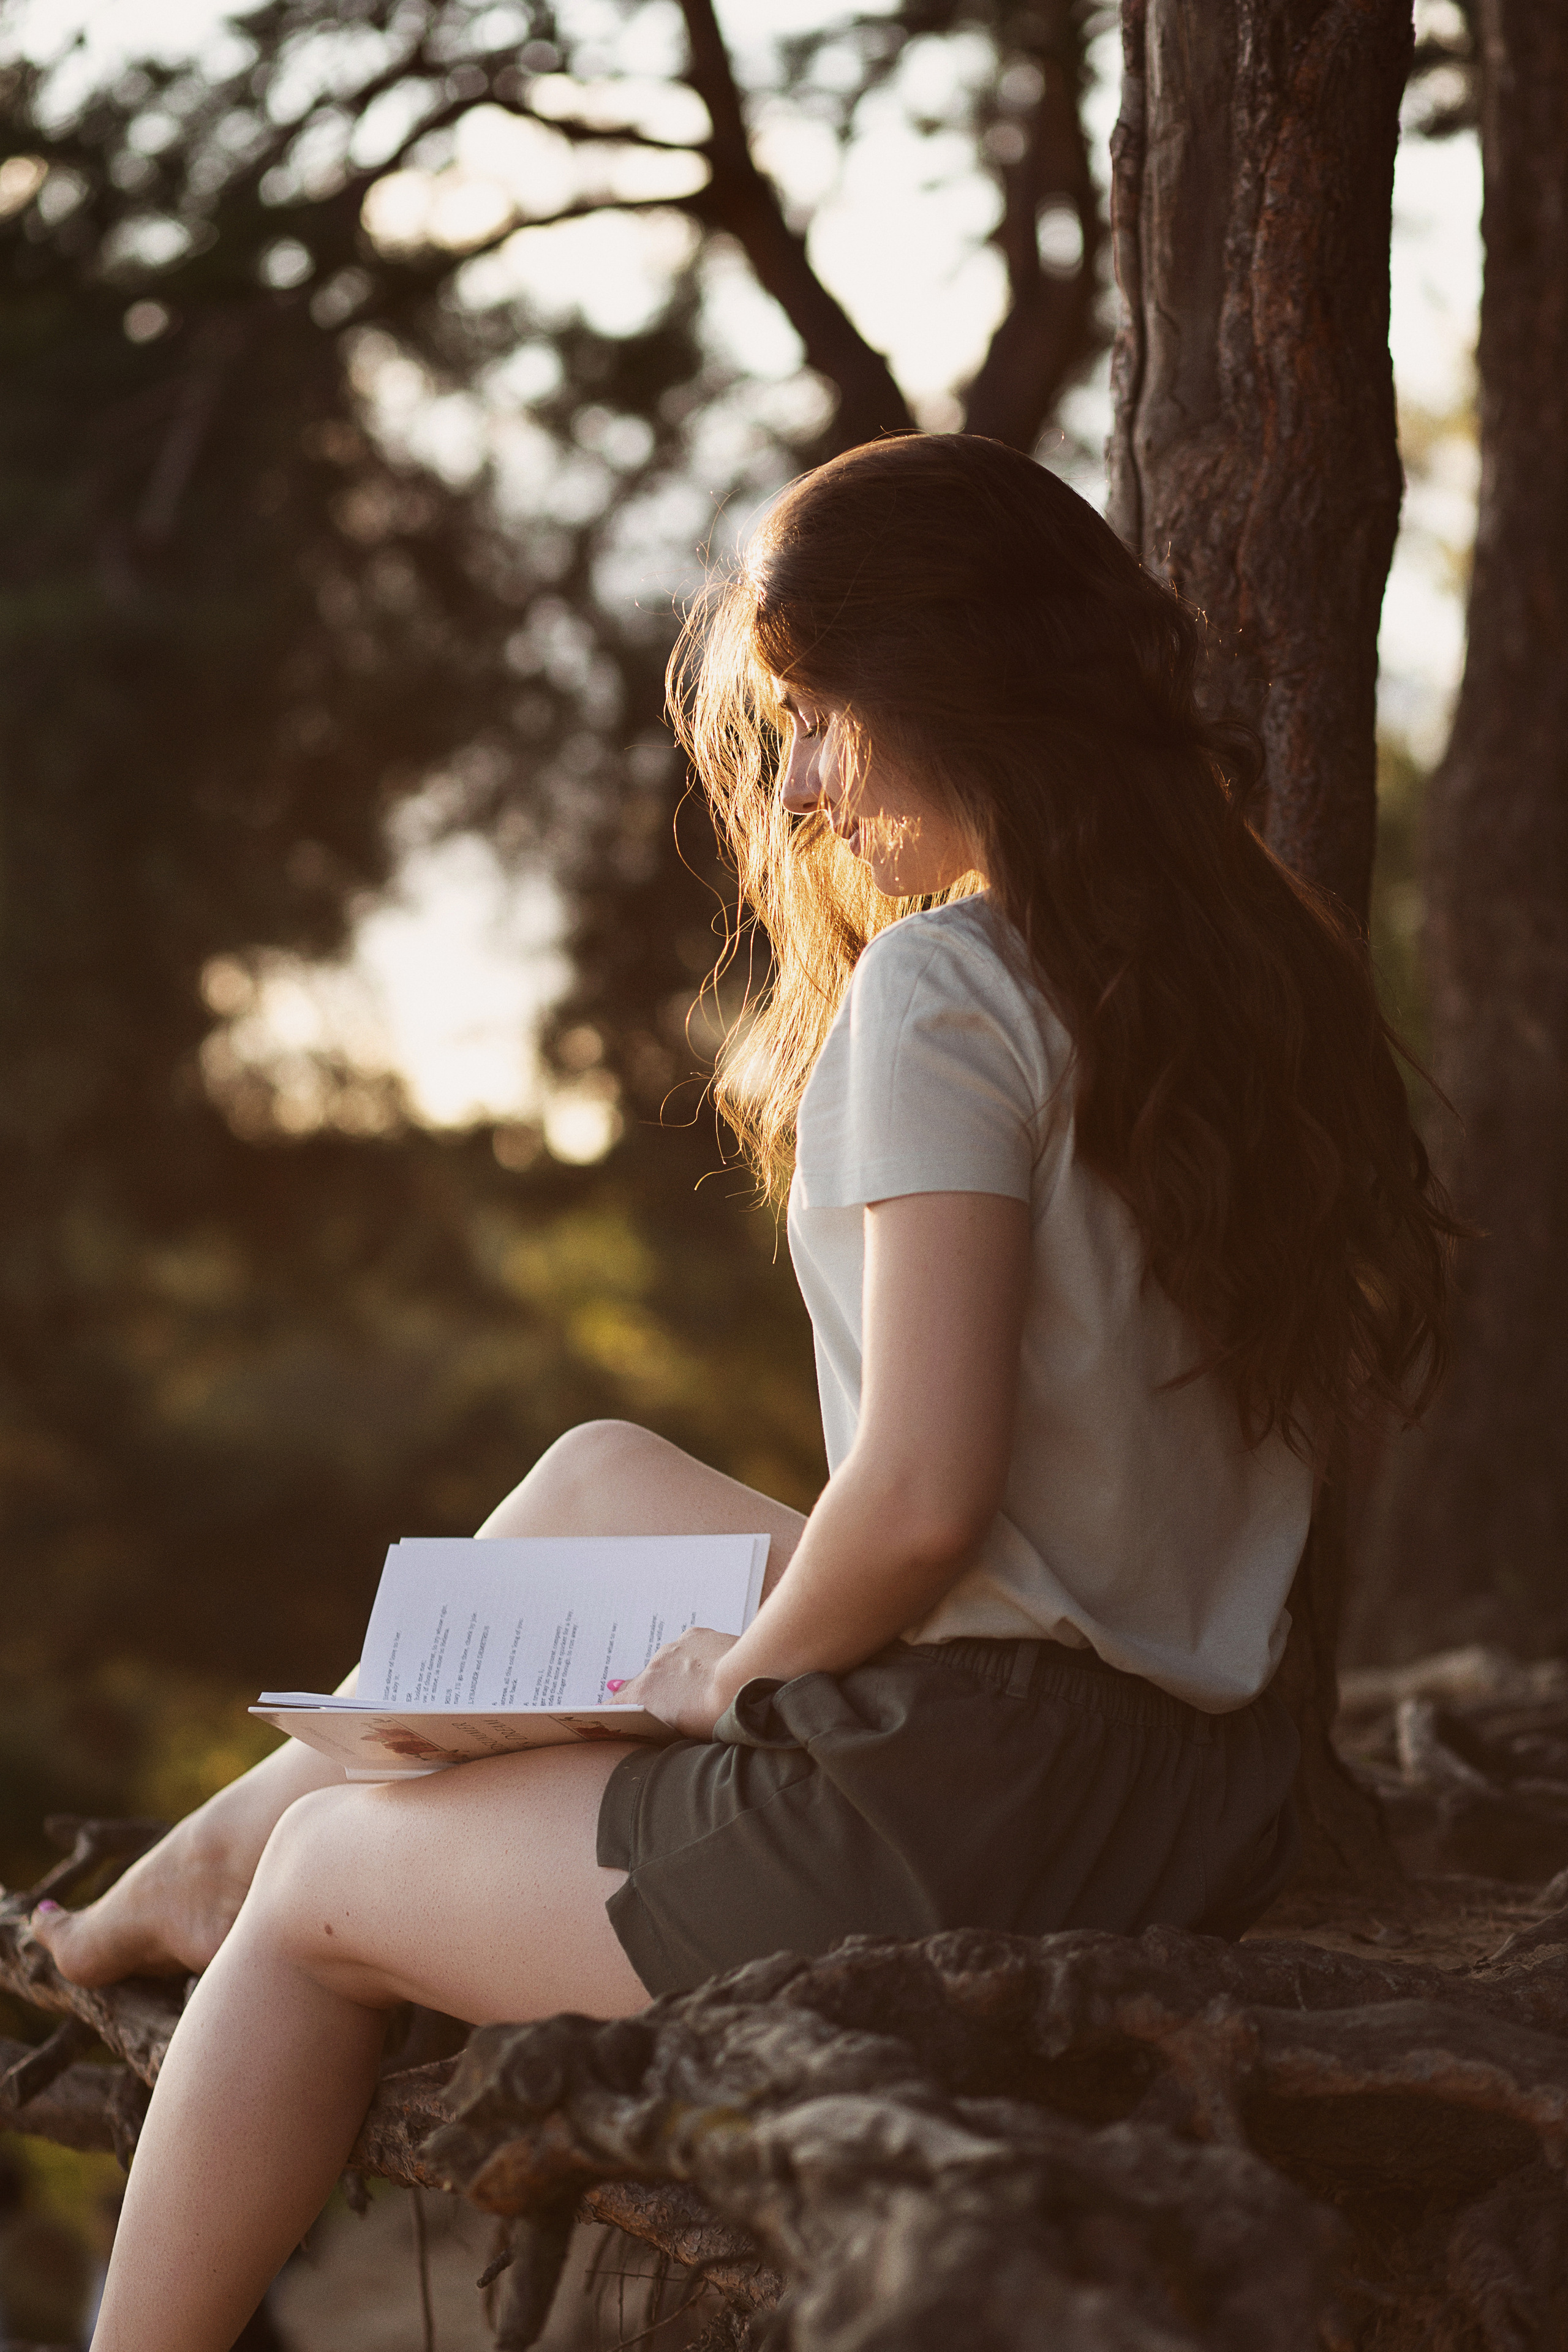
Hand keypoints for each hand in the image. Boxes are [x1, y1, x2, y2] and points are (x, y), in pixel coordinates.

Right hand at [613, 1627, 739, 1740]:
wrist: (745, 1683)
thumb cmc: (715, 1717)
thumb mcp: (680, 1729)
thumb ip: (658, 1718)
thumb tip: (642, 1709)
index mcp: (644, 1695)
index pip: (616, 1703)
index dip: (619, 1709)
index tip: (619, 1714)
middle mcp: (653, 1668)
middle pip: (647, 1681)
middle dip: (659, 1691)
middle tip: (679, 1704)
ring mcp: (673, 1649)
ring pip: (670, 1663)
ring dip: (679, 1674)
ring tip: (702, 1687)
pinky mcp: (694, 1635)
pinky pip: (689, 1648)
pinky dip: (696, 1657)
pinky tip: (712, 1668)